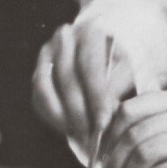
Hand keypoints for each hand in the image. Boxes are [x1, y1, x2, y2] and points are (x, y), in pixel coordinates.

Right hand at [32, 22, 166, 155]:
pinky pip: (38, 98)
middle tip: (92, 135)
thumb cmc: (120, 61)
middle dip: (79, 111)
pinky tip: (69, 130)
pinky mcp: (38, 72)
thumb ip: (118, 87)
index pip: (89, 65)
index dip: (95, 96)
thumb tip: (107, 114)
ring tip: (80, 136)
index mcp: (90, 31)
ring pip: (45, 88)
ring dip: (62, 116)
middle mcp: (64, 39)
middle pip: (65, 78)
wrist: (105, 48)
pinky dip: (52, 116)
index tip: (104, 121)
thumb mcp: (128, 67)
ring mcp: (46, 54)